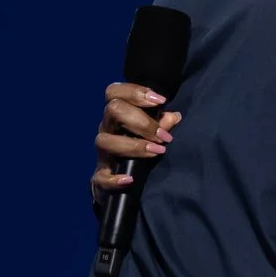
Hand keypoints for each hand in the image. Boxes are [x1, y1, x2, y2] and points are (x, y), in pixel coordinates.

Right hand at [90, 81, 178, 202]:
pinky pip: (101, 177)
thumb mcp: (155, 133)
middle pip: (113, 110)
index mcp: (119, 115)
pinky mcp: (101, 176)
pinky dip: (114, 179)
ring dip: (134, 146)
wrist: (127, 185)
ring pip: (105, 141)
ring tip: (158, 152)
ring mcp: (103, 153)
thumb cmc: (143, 148)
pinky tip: (129, 179)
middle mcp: (108, 130)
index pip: (115, 92)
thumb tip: (175, 116)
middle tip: (164, 136)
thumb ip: (163, 125)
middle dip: (142, 121)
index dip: (136, 92)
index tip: (161, 101)